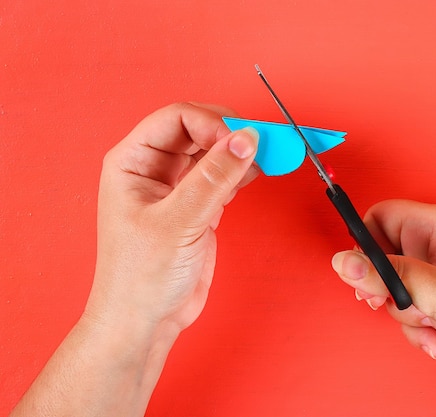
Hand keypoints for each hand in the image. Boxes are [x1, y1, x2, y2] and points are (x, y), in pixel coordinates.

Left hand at [87, 102, 258, 334]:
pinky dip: (242, 173)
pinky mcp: (198, 208)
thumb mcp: (178, 222)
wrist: (146, 321)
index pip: (177, 119)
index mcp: (133, 162)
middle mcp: (154, 169)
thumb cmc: (139, 277)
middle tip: (261, 143)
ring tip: (267, 155)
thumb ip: (213, 179)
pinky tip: (257, 172)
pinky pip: (223, 178)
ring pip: (213, 153)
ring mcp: (178, 189)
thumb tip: (244, 140)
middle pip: (198, 131)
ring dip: (240, 152)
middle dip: (230, 133)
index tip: (240, 141)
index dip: (211, 123)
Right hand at [331, 199, 435, 373]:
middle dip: (388, 288)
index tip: (367, 276)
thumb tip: (343, 261)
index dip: (366, 244)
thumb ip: (386, 276)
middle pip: (384, 254)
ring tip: (430, 324)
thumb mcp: (435, 294)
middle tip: (396, 305)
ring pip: (396, 283)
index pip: (381, 216)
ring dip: (405, 311)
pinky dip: (417, 320)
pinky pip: (412, 300)